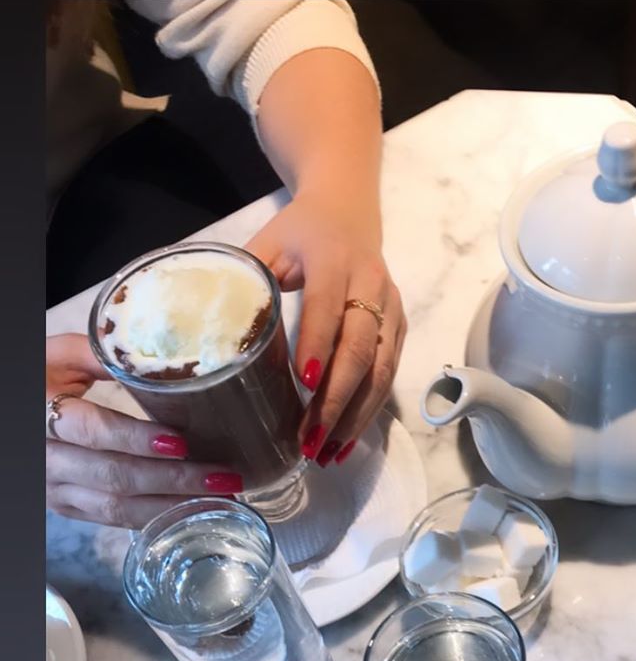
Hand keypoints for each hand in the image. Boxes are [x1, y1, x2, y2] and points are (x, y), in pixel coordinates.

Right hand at [46, 334, 243, 528]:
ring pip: (118, 507)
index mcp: (43, 414)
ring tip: (220, 497)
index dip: (137, 439)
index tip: (182, 443)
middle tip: (222, 476)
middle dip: (174, 479)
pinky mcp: (69, 508)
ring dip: (173, 505)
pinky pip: (115, 521)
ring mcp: (57, 489)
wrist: (13, 412)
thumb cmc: (40, 378)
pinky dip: (157, 517)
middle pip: (115, 476)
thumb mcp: (60, 355)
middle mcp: (48, 459)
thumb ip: (103, 355)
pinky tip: (193, 509)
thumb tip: (159, 358)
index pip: (93, 431)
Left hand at [246, 187, 406, 469]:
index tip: (304, 384)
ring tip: (328, 452)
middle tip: (310, 439)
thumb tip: (212, 339)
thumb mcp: (266, 244)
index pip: (327, 306)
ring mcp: (390, 307)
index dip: (317, 345)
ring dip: (355, 416)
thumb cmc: (298, 232)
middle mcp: (370, 283)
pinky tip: (345, 439)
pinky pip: (388, 374)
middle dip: (336, 399)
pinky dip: (368, 411)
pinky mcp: (399, 326)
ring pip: (381, 369)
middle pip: (360, 348)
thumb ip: (244, 284)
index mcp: (332, 258)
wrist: (348, 208)